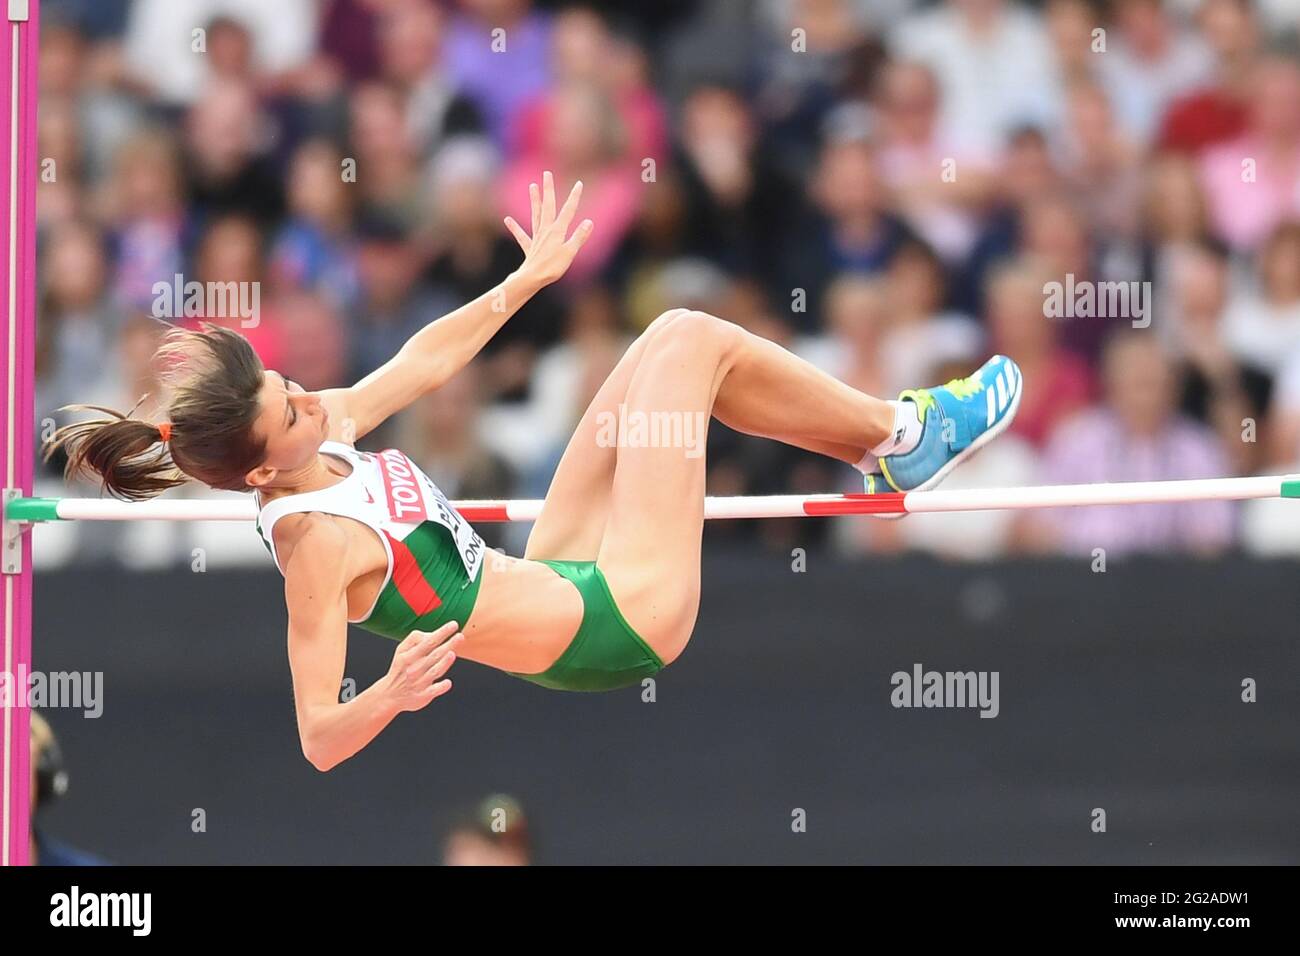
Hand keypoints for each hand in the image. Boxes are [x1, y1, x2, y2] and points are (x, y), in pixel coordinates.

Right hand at [385, 621, 463, 712]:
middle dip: (447, 645)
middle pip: (433, 655)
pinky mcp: (422, 696)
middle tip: (461, 636)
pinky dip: (440, 687)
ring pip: (433, 672)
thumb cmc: (401, 667)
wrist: (390, 695)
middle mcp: (414, 668)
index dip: (441, 633)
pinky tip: (448, 683)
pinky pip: (432, 691)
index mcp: (409, 656)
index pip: (428, 642)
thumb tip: (433, 633)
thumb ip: (414, 639)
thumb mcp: (401, 650)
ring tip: (452, 653)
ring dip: (443, 663)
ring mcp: (419, 683)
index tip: (454, 624)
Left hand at [504, 170, 593, 286]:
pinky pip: (522, 236)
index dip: (574, 197)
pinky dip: (515, 228)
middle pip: (548, 206)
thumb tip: (589, 222)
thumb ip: (579, 237)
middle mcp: (546, 230)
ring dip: (534, 200)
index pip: (568, 211)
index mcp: (557, 231)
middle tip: (547, 173)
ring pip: (535, 215)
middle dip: (548, 189)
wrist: (531, 278)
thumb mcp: (570, 252)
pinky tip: (508, 219)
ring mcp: (536, 238)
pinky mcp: (530, 247)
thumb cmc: (552, 267)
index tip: (579, 184)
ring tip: (531, 186)